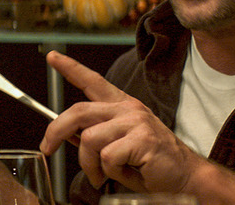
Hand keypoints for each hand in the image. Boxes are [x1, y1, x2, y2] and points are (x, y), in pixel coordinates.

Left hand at [39, 51, 204, 193]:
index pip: (93, 81)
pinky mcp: (142, 139)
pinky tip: (126, 173)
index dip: (70, 68)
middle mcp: (128, 109)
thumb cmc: (152, 164)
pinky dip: (110, 173)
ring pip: (89, 139)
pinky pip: (107, 157)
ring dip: (89, 165)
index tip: (52, 57)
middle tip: (47, 149)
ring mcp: (136, 122)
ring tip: (102, 176)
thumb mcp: (119, 146)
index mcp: (122, 106)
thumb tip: (67, 135)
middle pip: (78, 112)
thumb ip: (95, 136)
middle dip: (55, 131)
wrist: (186, 177)